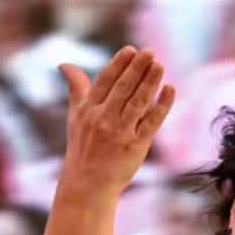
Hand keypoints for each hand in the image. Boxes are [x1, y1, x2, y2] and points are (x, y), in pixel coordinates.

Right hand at [56, 46, 174, 201]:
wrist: (87, 184)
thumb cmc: (82, 148)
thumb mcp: (75, 117)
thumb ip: (76, 89)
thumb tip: (64, 64)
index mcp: (88, 110)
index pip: (105, 81)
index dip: (119, 64)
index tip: (132, 50)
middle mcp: (103, 119)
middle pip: (123, 88)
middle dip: (137, 68)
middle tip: (151, 52)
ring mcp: (120, 132)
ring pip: (138, 102)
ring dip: (150, 82)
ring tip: (160, 65)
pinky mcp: (136, 145)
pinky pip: (151, 122)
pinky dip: (162, 105)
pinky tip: (170, 90)